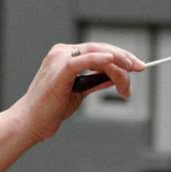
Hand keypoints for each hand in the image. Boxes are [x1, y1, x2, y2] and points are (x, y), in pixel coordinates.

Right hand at [11, 41, 144, 142]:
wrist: (30, 123)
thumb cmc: (49, 111)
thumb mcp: (78, 94)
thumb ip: (94, 83)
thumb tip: (114, 78)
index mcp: (64, 56)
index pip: (98, 51)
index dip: (119, 57)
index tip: (134, 67)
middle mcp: (62, 52)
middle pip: (101, 48)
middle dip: (124, 58)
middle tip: (141, 68)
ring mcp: (60, 58)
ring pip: (98, 53)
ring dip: (119, 64)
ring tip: (129, 80)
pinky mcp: (61, 69)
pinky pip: (86, 60)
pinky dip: (101, 59)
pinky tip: (114, 61)